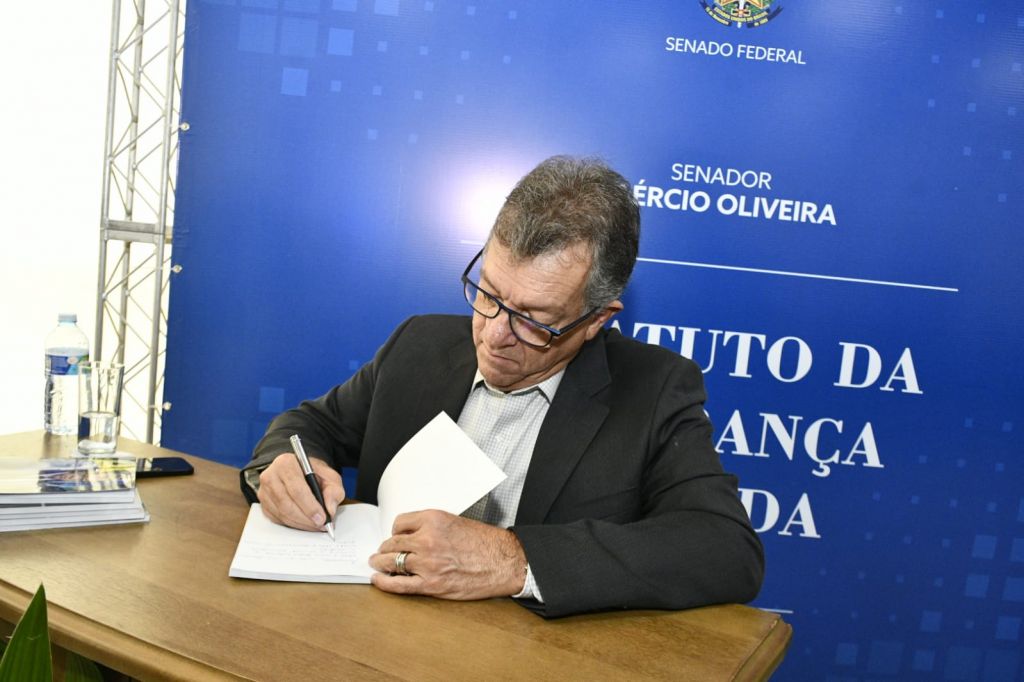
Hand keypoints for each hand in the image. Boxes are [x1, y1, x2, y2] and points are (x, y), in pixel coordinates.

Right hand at [256, 452, 344, 530]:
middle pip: (287, 504)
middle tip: (321, 525)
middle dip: (306, 518)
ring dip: (301, 523)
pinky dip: (293, 524)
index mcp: (286, 464)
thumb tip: (330, 509)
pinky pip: (278, 519)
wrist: (300, 471)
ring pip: (282, 514)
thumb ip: (334, 491)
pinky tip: (305, 523)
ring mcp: (264, 491)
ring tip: (316, 525)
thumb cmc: (314, 473)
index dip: (310, 506)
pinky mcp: (264, 504)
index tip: (322, 518)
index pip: (297, 489)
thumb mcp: (330, 476)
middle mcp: (271, 476)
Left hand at [368, 510, 526, 599]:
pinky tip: (377, 580)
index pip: (400, 523)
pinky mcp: (431, 584)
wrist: (504, 562)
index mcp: (433, 520)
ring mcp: (427, 563)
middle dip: (385, 548)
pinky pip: (399, 584)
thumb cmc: (485, 543)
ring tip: (376, 564)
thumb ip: (432, 527)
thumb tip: (412, 536)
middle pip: (392, 543)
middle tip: (381, 551)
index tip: (396, 536)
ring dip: (380, 563)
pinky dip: (384, 583)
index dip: (395, 531)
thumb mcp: (456, 522)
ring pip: (391, 562)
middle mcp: (427, 539)